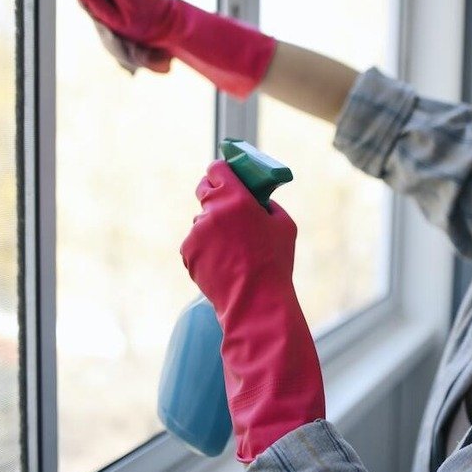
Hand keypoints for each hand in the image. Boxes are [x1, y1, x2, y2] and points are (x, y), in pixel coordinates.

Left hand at [181, 160, 324, 463]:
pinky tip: (223, 262)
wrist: (255, 302)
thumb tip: (257, 197)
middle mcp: (211, 211)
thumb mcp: (284, 225)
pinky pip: (195, 243)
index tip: (225, 175)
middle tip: (228, 209)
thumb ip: (267, 204)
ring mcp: (196, 233)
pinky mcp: (187, 252)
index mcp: (236, 199)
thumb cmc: (275, 263)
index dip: (221, 171)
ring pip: (201, 221)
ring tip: (232, 249)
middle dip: (215, 197)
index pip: (216, 169)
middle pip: (205, 191)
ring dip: (212, 228)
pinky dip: (205, 248)